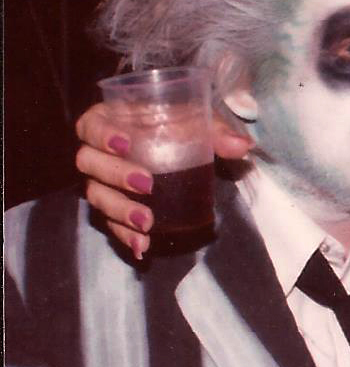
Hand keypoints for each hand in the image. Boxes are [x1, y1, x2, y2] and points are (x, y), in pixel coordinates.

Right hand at [75, 101, 251, 258]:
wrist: (175, 137)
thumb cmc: (177, 121)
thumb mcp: (195, 119)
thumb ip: (215, 130)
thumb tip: (243, 146)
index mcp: (110, 120)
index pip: (91, 125)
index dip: (102, 135)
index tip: (125, 143)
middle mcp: (97, 151)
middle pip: (89, 164)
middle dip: (115, 176)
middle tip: (146, 185)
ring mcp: (101, 180)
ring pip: (97, 195)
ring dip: (119, 211)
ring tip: (145, 224)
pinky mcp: (113, 203)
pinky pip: (110, 221)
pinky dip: (124, 234)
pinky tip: (141, 247)